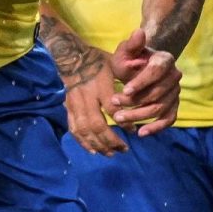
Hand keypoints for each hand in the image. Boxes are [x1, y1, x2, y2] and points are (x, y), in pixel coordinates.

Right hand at [58, 31, 127, 156]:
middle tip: (124, 149)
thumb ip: (130, 72)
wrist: (73, 58)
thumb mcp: (117, 62)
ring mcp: (75, 104)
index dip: (123, 122)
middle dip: (110, 140)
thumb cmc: (100, 62)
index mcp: (100, 85)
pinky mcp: (69, 109)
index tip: (133, 131)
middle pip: (96, 124)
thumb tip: (144, 69)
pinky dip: (83, 142)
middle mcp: (86, 97)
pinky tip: (93, 151)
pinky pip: (74, 129)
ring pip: (84, 130)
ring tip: (111, 153)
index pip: (112, 108)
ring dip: (97, 144)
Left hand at [108, 29, 180, 137]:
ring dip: (139, 115)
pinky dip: (156, 127)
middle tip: (115, 106)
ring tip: (120, 118)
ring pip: (160, 107)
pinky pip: (169, 119)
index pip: (156, 72)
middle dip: (135, 102)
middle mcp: (175, 76)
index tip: (125, 90)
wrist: (139, 69)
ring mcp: (176, 92)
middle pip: (157, 93)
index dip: (142, 82)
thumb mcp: (125, 51)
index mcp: (165, 60)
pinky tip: (141, 133)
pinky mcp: (173, 105)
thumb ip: (131, 44)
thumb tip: (139, 32)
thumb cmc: (130, 59)